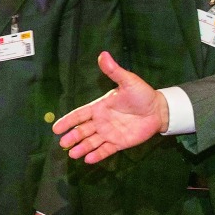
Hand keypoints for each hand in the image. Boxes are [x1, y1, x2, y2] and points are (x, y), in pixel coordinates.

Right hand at [53, 51, 168, 162]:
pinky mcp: (119, 143)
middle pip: (83, 130)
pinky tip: (88, 160)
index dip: (68, 121)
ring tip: (73, 154)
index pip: (80, 114)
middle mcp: (101, 121)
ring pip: (92, 142)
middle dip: (73, 137)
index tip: (56, 128)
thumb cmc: (142, 94)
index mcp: (100, 107)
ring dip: (82, 148)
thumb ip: (114, 71)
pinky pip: (106, 150)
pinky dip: (97, 155)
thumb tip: (103, 54)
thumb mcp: (128, 81)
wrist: (158, 109)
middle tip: (63, 143)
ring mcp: (109, 133)